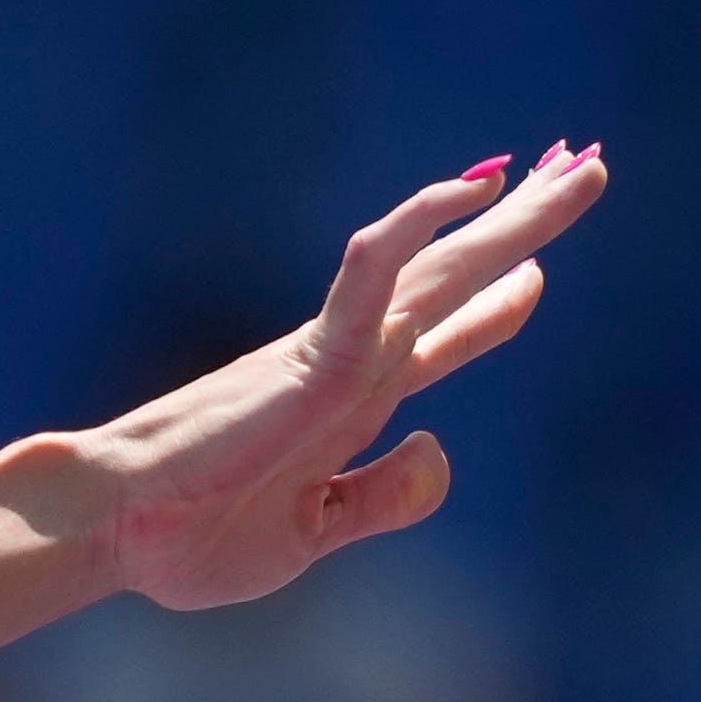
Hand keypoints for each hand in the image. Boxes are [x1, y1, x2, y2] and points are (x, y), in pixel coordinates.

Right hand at [77, 143, 605, 608]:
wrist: (118, 530)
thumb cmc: (189, 537)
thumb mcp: (313, 532)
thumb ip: (383, 498)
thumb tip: (439, 447)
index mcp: (354, 405)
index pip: (443, 336)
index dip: (495, 302)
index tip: (536, 271)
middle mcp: (355, 364)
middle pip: (457, 278)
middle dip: (523, 227)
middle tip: (581, 167)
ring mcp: (338, 353)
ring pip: (439, 263)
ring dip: (508, 216)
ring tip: (570, 164)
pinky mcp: (313, 355)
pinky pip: (375, 273)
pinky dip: (422, 225)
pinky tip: (475, 189)